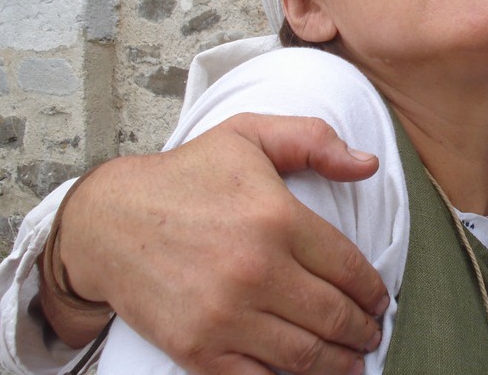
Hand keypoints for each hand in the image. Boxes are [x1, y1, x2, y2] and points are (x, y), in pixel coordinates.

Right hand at [56, 113, 387, 374]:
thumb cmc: (186, 176)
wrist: (106, 222)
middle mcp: (256, 270)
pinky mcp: (197, 348)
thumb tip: (368, 164)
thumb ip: (314, 141)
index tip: (380, 299)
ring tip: (352, 361)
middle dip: (362, 330)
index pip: (347, 266)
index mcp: (276, 218)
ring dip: (338, 363)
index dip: (372, 289)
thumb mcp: (250, 135)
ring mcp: (225, 315)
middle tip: (372, 334)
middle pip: (332, 314)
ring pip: (304, 354)